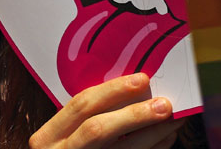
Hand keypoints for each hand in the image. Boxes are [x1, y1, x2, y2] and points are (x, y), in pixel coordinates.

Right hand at [29, 73, 182, 148]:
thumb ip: (84, 118)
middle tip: (163, 104)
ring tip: (173, 121)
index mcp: (48, 137)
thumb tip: (132, 90)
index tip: (142, 80)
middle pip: (98, 129)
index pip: (81, 105)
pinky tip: (165, 140)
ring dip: (151, 135)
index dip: (113, 90)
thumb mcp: (62, 137)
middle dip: (134, 114)